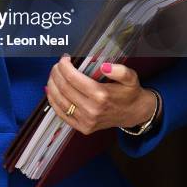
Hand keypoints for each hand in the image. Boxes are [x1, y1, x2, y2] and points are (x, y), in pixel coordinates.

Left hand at [45, 55, 160, 134]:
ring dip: (52, 85)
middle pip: (63, 87)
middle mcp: (91, 110)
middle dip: (56, 73)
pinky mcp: (83, 128)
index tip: (64, 58)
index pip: (72, 78)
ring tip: (53, 75)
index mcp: (101, 95)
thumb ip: (120, 70)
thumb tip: (104, 67)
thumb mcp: (130, 77)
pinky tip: (52, 90)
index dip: (64, 66)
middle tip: (57, 65)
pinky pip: (62, 114)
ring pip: (59, 100)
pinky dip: (53, 101)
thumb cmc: (129, 93)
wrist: (134, 113)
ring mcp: (86, 121)